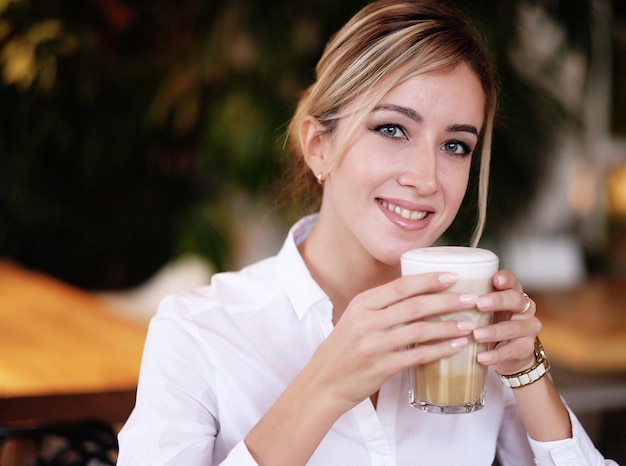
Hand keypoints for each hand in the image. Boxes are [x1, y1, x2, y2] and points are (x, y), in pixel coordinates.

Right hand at [301, 272, 481, 410]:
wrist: (323, 382)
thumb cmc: (343, 349)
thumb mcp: (355, 319)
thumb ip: (381, 306)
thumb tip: (416, 293)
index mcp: (362, 304)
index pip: (401, 286)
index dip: (429, 280)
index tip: (453, 276)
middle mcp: (367, 320)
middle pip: (415, 305)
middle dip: (447, 300)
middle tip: (472, 298)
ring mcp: (374, 344)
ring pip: (420, 330)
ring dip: (448, 327)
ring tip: (470, 324)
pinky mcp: (381, 366)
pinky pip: (417, 356)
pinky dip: (440, 350)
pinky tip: (456, 346)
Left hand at [473, 269, 541, 374]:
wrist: (507, 354)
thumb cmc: (489, 323)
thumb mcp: (481, 309)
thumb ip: (469, 299)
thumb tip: (436, 287)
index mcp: (512, 293)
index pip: (512, 281)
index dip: (506, 279)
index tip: (495, 279)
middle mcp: (524, 308)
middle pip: (516, 300)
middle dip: (498, 301)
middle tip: (479, 304)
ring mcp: (528, 328)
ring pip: (514, 327)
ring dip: (493, 331)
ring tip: (476, 335)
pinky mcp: (526, 349)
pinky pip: (511, 351)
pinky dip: (495, 355)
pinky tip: (481, 357)